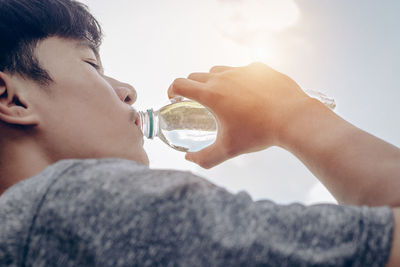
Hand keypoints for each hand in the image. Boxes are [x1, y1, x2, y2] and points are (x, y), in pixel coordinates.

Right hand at [168, 62, 309, 168]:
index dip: (172, 90)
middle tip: (196, 101)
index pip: (180, 84)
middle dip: (191, 87)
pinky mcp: (259, 68)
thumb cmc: (258, 134)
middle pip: (196, 76)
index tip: (174, 97)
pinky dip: (238, 79)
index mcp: (211, 94)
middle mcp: (223, 77)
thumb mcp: (228, 150)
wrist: (292, 118)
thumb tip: (189, 159)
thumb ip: (204, 158)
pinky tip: (247, 94)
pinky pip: (241, 70)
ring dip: (213, 80)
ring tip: (222, 96)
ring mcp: (242, 70)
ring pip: (218, 70)